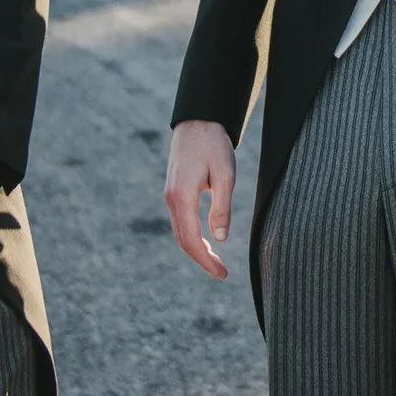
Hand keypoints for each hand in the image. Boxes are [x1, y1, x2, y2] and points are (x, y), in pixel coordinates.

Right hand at [164, 119, 236, 279]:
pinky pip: (180, 221)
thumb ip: (222, 207)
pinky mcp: (174, 191)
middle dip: (201, 259)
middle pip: (183, 240)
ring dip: (196, 249)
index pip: (191, 240)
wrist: (198, 121)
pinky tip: (206, 241)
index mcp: (182, 197)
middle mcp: (171, 199)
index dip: (206, 261)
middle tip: (222, 272)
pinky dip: (191, 236)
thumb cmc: (214, 145)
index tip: (222, 274)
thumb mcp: (225, 175)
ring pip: (180, 232)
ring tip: (216, 261)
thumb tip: (221, 239)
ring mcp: (170, 195)